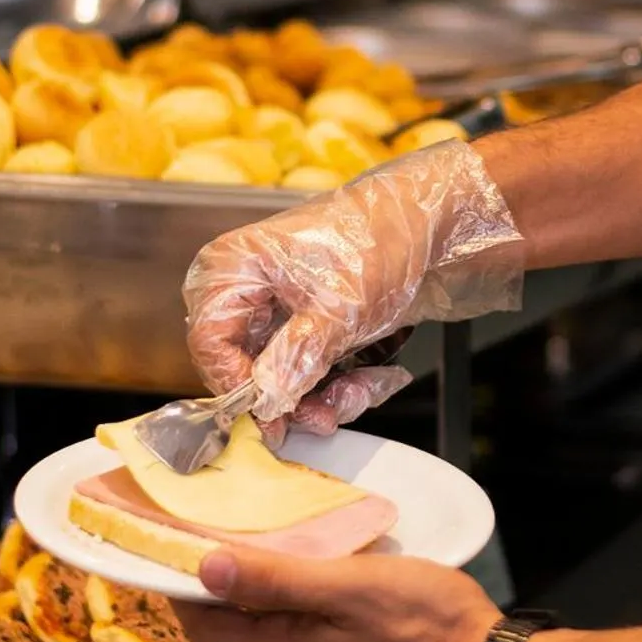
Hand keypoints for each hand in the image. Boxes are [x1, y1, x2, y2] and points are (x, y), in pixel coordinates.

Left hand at [175, 546, 498, 641]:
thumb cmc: (431, 627)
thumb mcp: (349, 586)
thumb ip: (276, 580)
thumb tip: (204, 571)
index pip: (210, 631)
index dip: (188, 594)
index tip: (183, 556)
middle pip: (256, 641)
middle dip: (251, 598)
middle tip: (267, 549)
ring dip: (304, 616)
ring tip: (332, 572)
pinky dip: (340, 635)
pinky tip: (373, 613)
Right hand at [183, 141, 523, 431]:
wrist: (432, 226)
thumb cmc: (380, 241)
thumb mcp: (339, 308)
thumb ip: (299, 357)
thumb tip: (267, 399)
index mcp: (234, 267)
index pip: (210, 342)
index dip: (237, 385)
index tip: (274, 415)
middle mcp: (246, 290)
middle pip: (244, 368)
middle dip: (294, 397)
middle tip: (328, 415)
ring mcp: (276, 311)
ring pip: (280, 379)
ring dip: (324, 396)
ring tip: (366, 387)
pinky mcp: (305, 328)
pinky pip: (308, 373)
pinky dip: (340, 384)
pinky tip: (376, 376)